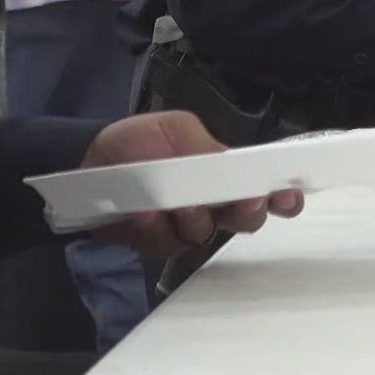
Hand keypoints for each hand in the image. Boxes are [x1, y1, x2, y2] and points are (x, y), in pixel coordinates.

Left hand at [83, 112, 303, 258]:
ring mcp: (185, 227)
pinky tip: (143, 213)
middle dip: (246, 213)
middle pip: (246, 220)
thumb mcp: (175, 129)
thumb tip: (230, 168)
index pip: (265, 188)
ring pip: (205, 235)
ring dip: (194, 219)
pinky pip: (165, 245)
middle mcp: (213, 204)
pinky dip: (154, 229)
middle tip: (242, 202)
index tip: (287, 195)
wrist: (87, 160)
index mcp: (225, 174)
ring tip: (175, 204)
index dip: (283, 196)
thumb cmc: (138, 140)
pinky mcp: (155, 243)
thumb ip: (206, 148)